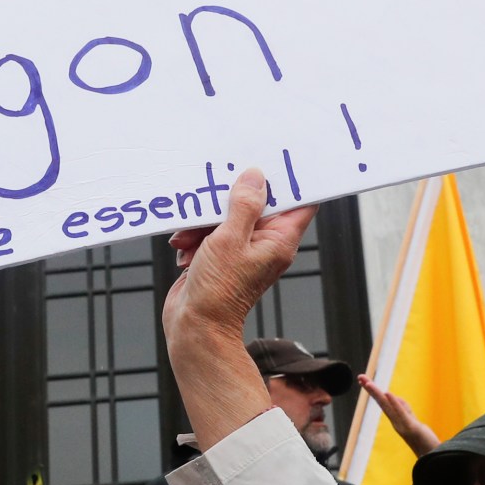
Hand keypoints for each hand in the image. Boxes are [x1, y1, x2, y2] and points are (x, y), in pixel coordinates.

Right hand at [163, 170, 314, 450]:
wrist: (194, 326)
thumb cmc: (218, 292)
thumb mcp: (230, 239)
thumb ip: (244, 205)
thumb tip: (256, 177)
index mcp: (279, 240)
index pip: (299, 201)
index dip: (293, 179)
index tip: (280, 158)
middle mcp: (265, 244)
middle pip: (255, 204)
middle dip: (228, 201)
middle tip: (212, 199)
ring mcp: (242, 250)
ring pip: (227, 217)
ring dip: (204, 223)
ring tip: (192, 239)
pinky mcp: (220, 256)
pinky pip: (210, 232)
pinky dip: (195, 237)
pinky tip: (186, 250)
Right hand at [358, 374, 438, 455]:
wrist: (432, 457)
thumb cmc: (423, 440)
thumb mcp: (412, 420)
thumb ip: (403, 409)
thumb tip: (392, 397)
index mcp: (395, 418)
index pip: (382, 402)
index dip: (373, 390)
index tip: (363, 380)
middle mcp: (396, 421)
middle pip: (381, 402)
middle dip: (371, 389)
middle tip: (360, 377)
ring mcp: (402, 425)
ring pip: (387, 407)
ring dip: (377, 394)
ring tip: (368, 382)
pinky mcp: (411, 428)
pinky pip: (401, 414)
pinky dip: (394, 404)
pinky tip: (387, 394)